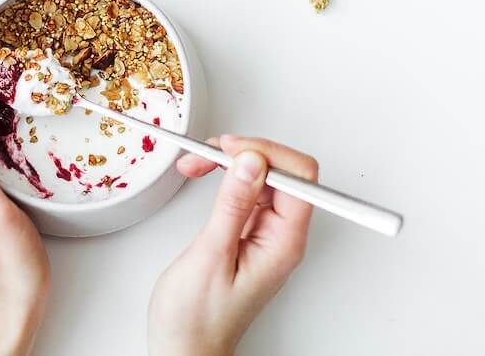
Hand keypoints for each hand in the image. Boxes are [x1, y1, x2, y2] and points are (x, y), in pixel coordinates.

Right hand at [148, 135, 317, 355]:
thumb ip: (233, 205)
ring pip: (263, 175)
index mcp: (284, 243)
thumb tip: (251, 161)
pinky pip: (248, 189)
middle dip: (245, 152)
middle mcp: (282, 235)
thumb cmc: (197, 318)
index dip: (266, 153)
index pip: (300, 177)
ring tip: (198, 162)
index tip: (230, 150)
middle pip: (283, 171)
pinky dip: (225, 176)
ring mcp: (268, 232)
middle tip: (207, 153)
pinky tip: (204, 175)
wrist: (184, 348)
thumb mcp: (211, 256)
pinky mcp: (250, 231)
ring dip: (231, 161)